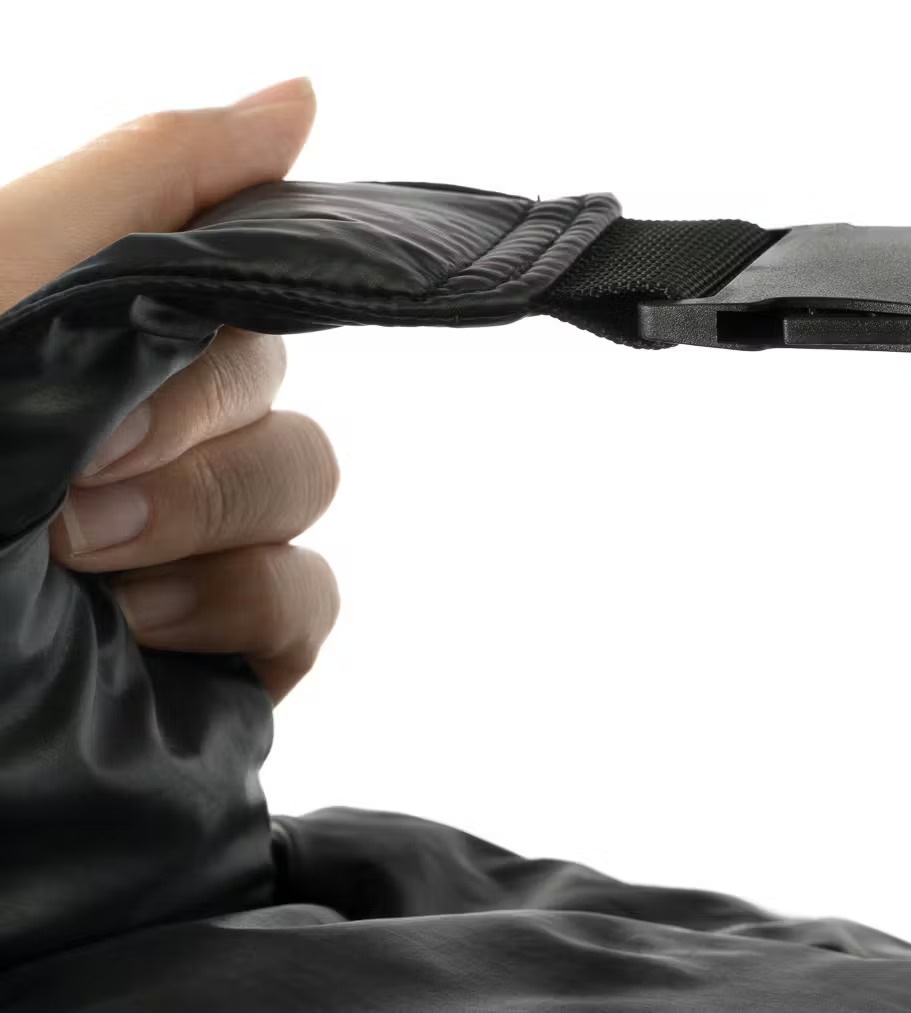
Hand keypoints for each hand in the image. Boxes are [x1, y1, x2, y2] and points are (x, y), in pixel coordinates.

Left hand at [0, 78, 335, 702]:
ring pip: (304, 479)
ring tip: (85, 566)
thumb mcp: (3, 277)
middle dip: (185, 429)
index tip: (131, 360)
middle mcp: (140, 434)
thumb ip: (147, 181)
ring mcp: (186, 547)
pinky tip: (145, 628)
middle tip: (68, 481)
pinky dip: (249, 607)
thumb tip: (301, 97)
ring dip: (208, 517)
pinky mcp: (220, 652)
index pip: (234, 278)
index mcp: (86, 339)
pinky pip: (313, 600)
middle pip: (273, 382)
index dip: (219, 311)